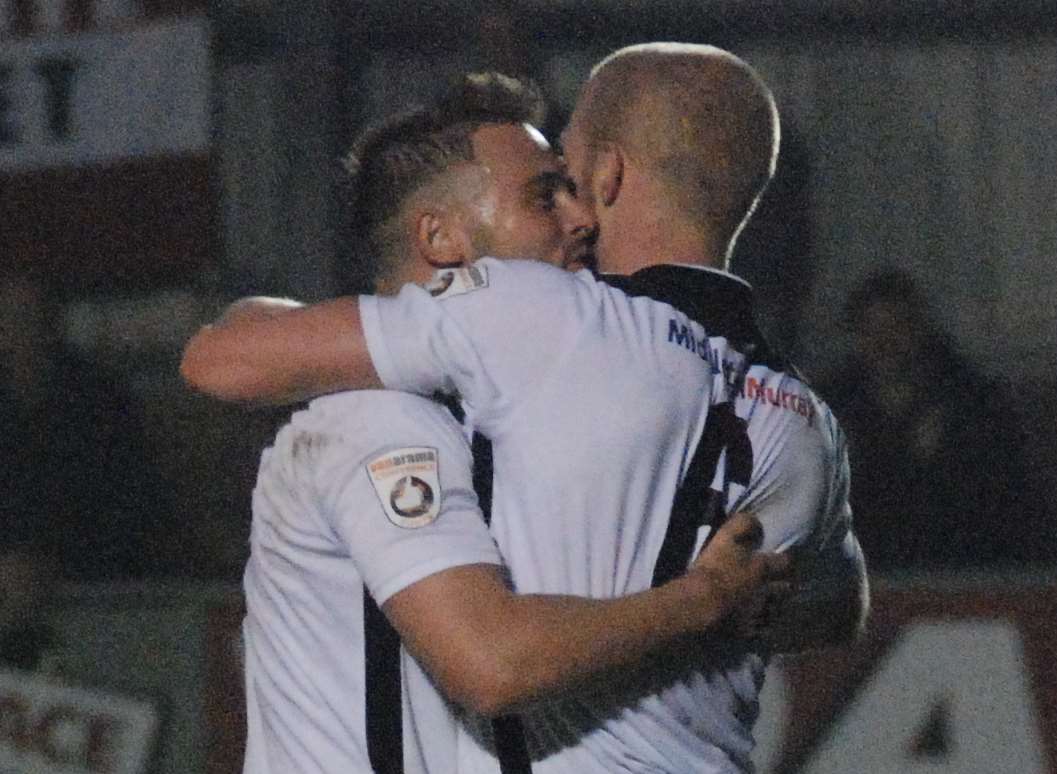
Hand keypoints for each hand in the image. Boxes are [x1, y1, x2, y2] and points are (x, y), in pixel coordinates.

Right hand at [687, 513, 793, 627]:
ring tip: (772, 607)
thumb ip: (743, 525)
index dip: (787, 560)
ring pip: (775, 612)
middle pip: (784, 590)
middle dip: (786, 586)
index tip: (787, 559)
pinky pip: (760, 631)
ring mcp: (758, 615)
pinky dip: (760, 627)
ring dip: (775, 608)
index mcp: (762, 569)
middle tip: (785, 584)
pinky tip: (756, 626)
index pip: (785, 563)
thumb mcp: (726, 537)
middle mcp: (766, 593)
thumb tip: (757, 521)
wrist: (699, 604)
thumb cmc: (713, 568)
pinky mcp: (747, 633)